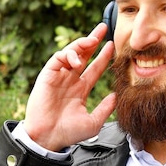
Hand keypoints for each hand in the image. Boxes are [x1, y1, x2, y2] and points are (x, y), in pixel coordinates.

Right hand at [23, 23, 116, 151]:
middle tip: (104, 28)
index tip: (113, 46)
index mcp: (80, 89)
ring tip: (93, 40)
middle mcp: (70, 80)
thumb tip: (116, 95)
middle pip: (84, 55)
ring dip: (82, 44)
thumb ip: (105, 108)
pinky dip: (69, 55)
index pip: (95, 68)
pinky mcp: (48, 75)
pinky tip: (77, 60)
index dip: (103, 56)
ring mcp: (59, 76)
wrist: (48, 137)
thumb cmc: (69, 132)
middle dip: (93, 40)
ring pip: (72, 53)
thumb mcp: (93, 122)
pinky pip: (59, 58)